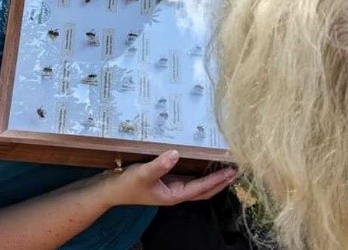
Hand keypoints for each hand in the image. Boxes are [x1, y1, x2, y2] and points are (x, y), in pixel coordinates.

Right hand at [102, 150, 237, 207]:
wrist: (111, 189)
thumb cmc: (126, 185)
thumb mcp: (143, 174)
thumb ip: (159, 164)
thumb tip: (176, 153)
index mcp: (174, 195)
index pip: (201, 188)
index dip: (217, 180)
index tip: (231, 171)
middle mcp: (176, 192)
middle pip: (205, 190)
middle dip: (221, 182)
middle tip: (237, 170)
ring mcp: (171, 186)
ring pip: (198, 184)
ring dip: (213, 178)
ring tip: (226, 166)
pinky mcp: (166, 179)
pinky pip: (189, 176)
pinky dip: (200, 172)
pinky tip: (203, 161)